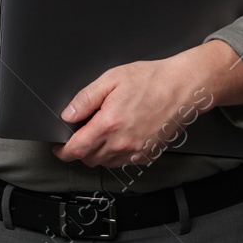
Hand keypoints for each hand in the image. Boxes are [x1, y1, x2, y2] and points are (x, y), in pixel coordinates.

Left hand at [53, 40, 242, 168]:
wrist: (183, 87)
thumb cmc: (150, 80)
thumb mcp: (111, 79)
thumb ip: (85, 99)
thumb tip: (67, 115)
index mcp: (108, 124)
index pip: (76, 150)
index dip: (63, 151)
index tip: (59, 147)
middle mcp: (121, 144)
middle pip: (88, 159)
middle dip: (80, 150)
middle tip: (83, 133)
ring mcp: (135, 152)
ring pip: (105, 163)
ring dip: (97, 153)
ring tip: (103, 131)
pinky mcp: (146, 155)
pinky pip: (123, 162)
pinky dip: (115, 154)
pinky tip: (121, 135)